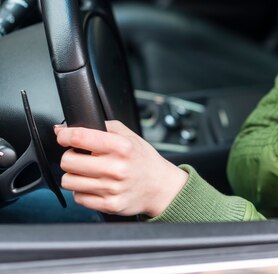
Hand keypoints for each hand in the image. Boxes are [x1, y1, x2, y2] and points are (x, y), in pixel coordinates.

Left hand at [54, 120, 187, 217]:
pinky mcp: (108, 205)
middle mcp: (116, 168)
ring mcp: (112, 188)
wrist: (160, 186)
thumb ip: (101, 127)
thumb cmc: (142, 159)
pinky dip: (83, 191)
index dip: (65, 135)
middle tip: (81, 157)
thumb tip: (63, 129)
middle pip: (68, 161)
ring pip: (68, 181)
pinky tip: (96, 186)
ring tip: (88, 173)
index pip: (79, 137)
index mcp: (121, 147)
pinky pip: (78, 197)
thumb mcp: (129, 136)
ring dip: (74, 176)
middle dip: (70, 157)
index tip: (64, 137)